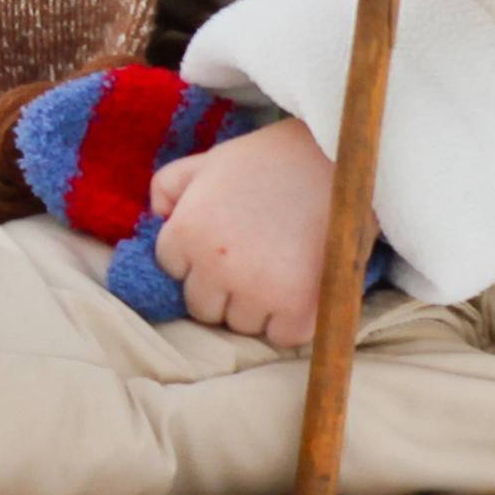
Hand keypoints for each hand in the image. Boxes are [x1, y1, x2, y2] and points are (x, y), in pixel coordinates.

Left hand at [148, 117, 356, 350]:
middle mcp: (214, 267)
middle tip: (254, 261)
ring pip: (241, 324)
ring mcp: (256, 291)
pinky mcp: (298, 309)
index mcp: (186, 233)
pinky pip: (281, 337)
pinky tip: (302, 291)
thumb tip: (156, 217)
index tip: (226, 241)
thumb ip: (169, 185)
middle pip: (203, 307)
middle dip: (222, 289)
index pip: (172, 269)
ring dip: (256, 307)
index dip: (197, 256)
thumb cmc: (269, 158)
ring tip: (280, 270)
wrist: (338, 157)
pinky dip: (291, 322)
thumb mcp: (207, 160)